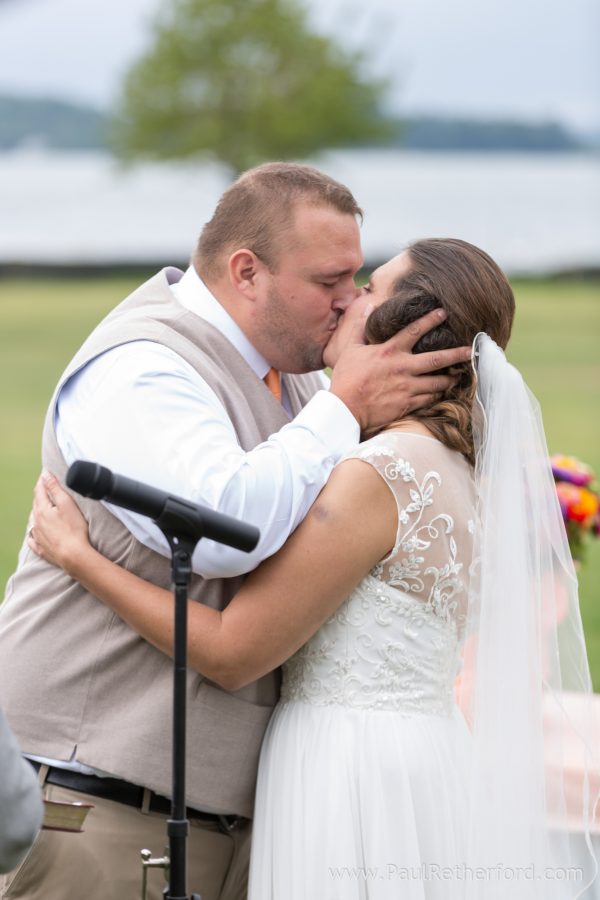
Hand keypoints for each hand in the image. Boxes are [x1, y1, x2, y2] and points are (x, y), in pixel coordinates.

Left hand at [27, 472, 90, 573]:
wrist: (73, 555)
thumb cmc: (74, 529)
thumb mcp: (67, 504)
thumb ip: (54, 488)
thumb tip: (45, 475)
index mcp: (42, 510)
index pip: (39, 491)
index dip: (43, 481)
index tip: (46, 474)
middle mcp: (36, 522)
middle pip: (36, 505)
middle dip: (40, 496)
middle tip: (46, 489)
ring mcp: (37, 536)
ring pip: (33, 521)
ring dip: (37, 513)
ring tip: (42, 509)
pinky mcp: (41, 548)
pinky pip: (33, 539)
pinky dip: (34, 533)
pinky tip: (35, 533)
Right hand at [329, 308, 471, 430]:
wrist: (345, 409)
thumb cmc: (346, 379)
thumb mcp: (350, 350)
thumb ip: (361, 327)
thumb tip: (367, 305)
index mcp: (389, 351)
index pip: (414, 331)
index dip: (430, 319)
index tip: (444, 312)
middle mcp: (402, 367)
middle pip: (436, 359)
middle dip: (456, 354)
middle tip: (470, 350)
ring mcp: (407, 387)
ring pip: (437, 382)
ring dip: (450, 379)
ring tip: (459, 375)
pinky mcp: (407, 404)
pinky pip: (429, 399)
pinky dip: (437, 395)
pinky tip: (442, 393)